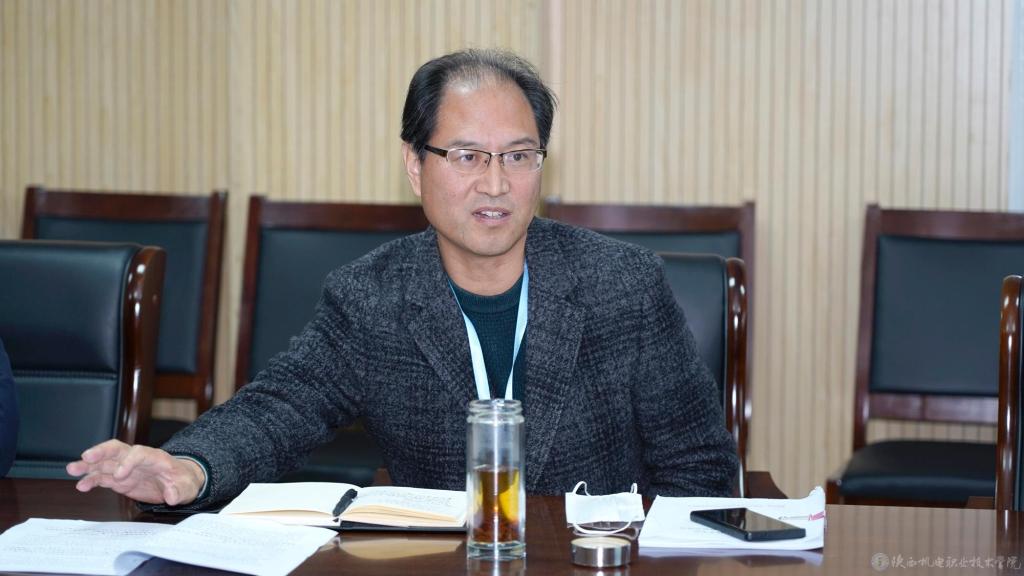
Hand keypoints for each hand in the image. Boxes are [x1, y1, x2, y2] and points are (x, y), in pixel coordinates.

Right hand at [66, 439, 205, 505]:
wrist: (179, 482)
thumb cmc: (183, 481)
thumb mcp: (187, 487)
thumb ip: (180, 491)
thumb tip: (172, 497)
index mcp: (154, 457)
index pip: (138, 453)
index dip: (127, 462)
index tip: (119, 476)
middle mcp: (136, 459)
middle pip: (117, 449)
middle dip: (102, 452)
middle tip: (86, 457)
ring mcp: (126, 468)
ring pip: (104, 462)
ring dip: (88, 465)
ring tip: (72, 469)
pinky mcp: (119, 479)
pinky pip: (103, 477)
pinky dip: (91, 480)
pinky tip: (81, 485)